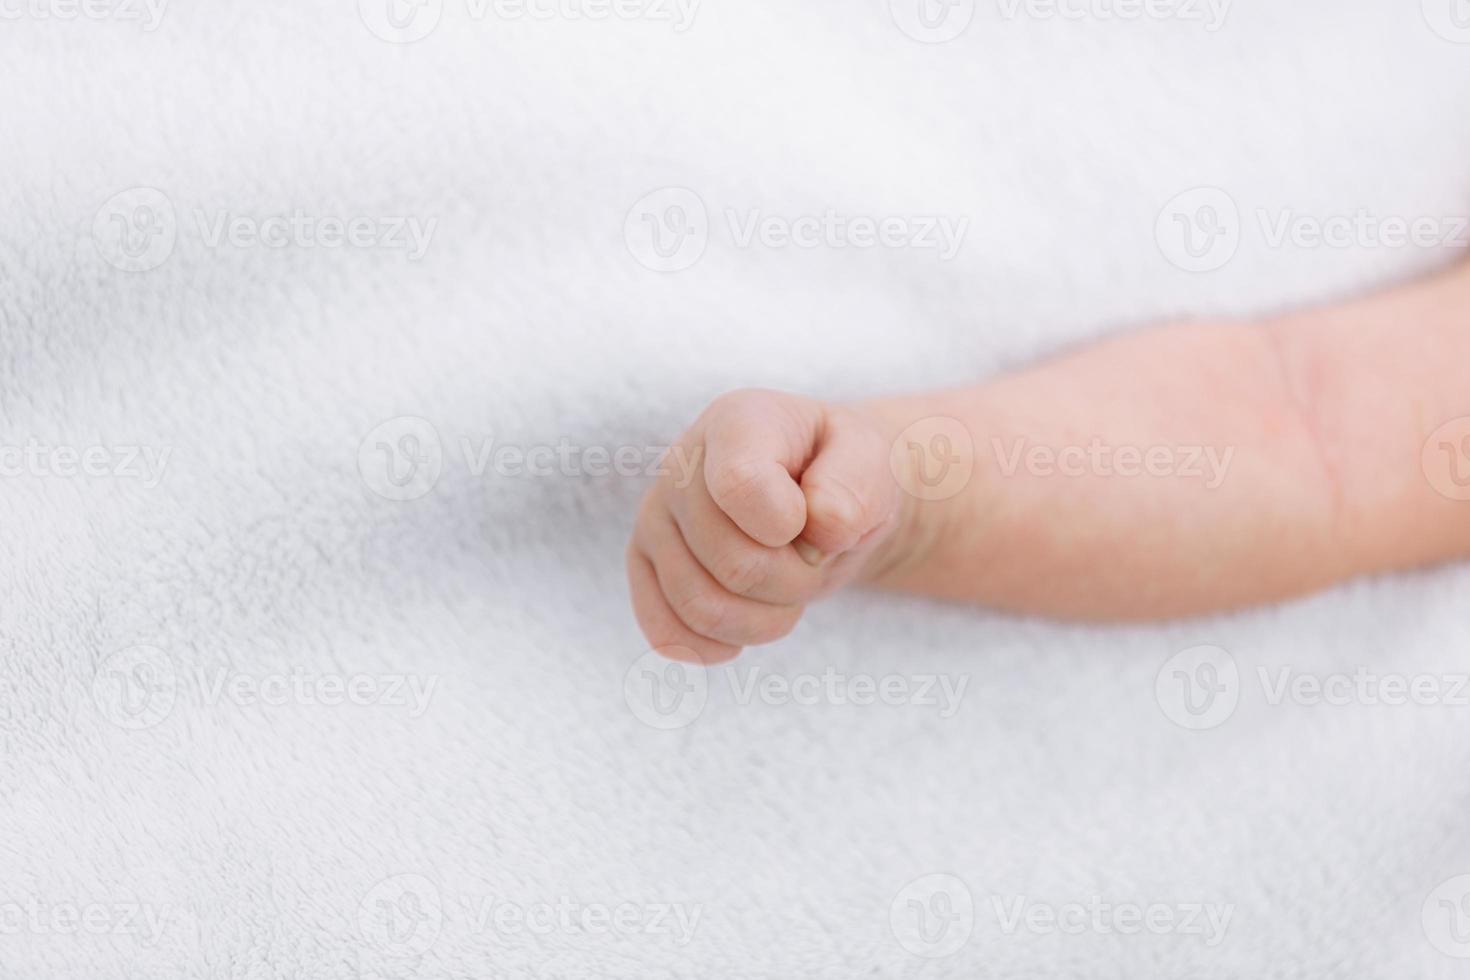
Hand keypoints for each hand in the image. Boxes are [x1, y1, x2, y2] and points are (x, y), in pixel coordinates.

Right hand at [627, 389, 901, 664]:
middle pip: (732, 564)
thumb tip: (817, 529)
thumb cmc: (845, 474)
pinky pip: (667, 632)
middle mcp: (680, 464)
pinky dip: (718, 645)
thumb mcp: (873, 464)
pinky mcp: (644, 564)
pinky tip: (748, 624)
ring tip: (788, 587)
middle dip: (796, 580)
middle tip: (814, 558)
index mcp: (736, 422)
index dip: (790, 526)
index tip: (814, 520)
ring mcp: (655, 516)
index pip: (740, 487)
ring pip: (700, 608)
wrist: (823, 496)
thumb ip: (855, 487)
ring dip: (766, 618)